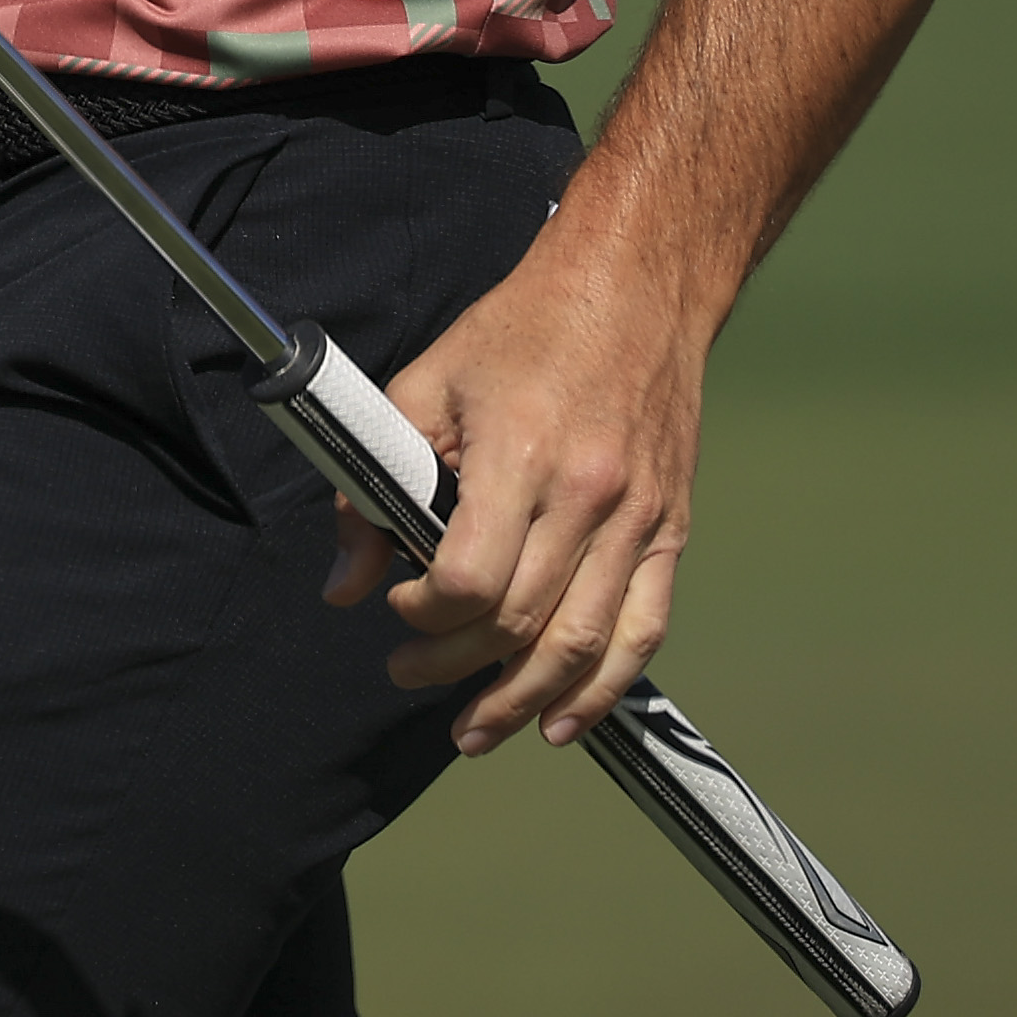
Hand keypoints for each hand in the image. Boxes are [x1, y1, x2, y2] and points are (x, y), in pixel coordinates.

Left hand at [320, 231, 703, 755]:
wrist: (635, 287)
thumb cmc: (521, 331)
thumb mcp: (423, 387)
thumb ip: (374, 489)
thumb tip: (343, 588)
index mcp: (523, 456)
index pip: (471, 581)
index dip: (423, 613)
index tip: (394, 608)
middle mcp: (591, 497)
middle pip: (522, 623)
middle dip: (455, 666)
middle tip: (408, 675)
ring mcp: (641, 520)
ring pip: (583, 645)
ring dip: (524, 701)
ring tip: (475, 729)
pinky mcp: (672, 531)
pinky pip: (641, 631)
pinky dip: (603, 688)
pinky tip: (563, 721)